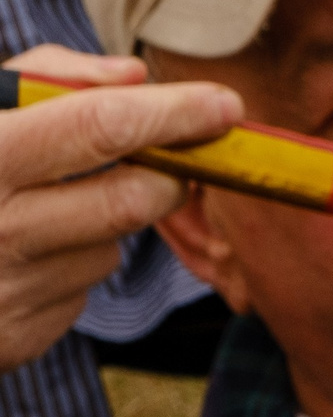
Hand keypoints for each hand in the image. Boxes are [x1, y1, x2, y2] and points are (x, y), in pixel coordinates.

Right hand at [0, 47, 239, 372]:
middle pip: (133, 197)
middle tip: (165, 158)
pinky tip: (16, 258)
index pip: (100, 127)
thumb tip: (136, 79)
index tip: (226, 104)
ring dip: (102, 224)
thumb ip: (48, 78)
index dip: (174, 112)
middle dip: (166, 173)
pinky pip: (80, 291)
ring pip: (110, 248)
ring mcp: (5, 291)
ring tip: (39, 211)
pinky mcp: (15, 339)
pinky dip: (67, 266)